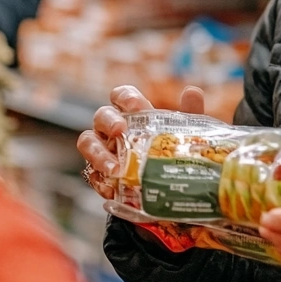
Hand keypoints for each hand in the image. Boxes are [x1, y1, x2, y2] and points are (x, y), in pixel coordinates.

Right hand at [77, 84, 204, 200]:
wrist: (166, 189)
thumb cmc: (169, 153)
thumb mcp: (182, 135)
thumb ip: (189, 113)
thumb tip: (192, 91)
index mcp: (131, 114)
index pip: (121, 95)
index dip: (125, 97)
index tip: (137, 106)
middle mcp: (112, 128)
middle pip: (101, 116)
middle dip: (109, 121)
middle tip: (120, 131)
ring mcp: (102, 150)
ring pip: (87, 142)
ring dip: (98, 153)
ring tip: (114, 168)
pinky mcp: (99, 175)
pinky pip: (91, 174)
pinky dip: (100, 182)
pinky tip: (112, 190)